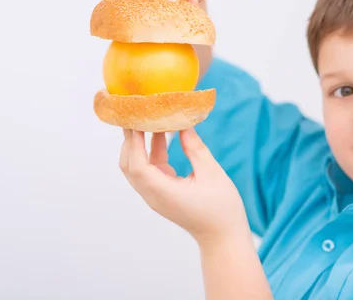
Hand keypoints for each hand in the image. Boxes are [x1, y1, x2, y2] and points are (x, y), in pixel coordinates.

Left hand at [119, 129, 249, 244]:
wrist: (223, 237)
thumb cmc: (222, 209)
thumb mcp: (212, 174)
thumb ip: (195, 148)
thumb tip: (183, 124)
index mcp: (164, 194)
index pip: (138, 166)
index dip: (134, 142)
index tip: (137, 120)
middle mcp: (154, 196)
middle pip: (129, 166)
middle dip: (130, 140)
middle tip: (136, 114)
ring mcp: (156, 196)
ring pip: (137, 167)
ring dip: (140, 144)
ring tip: (148, 119)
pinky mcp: (162, 193)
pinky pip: (150, 169)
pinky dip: (152, 151)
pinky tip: (162, 134)